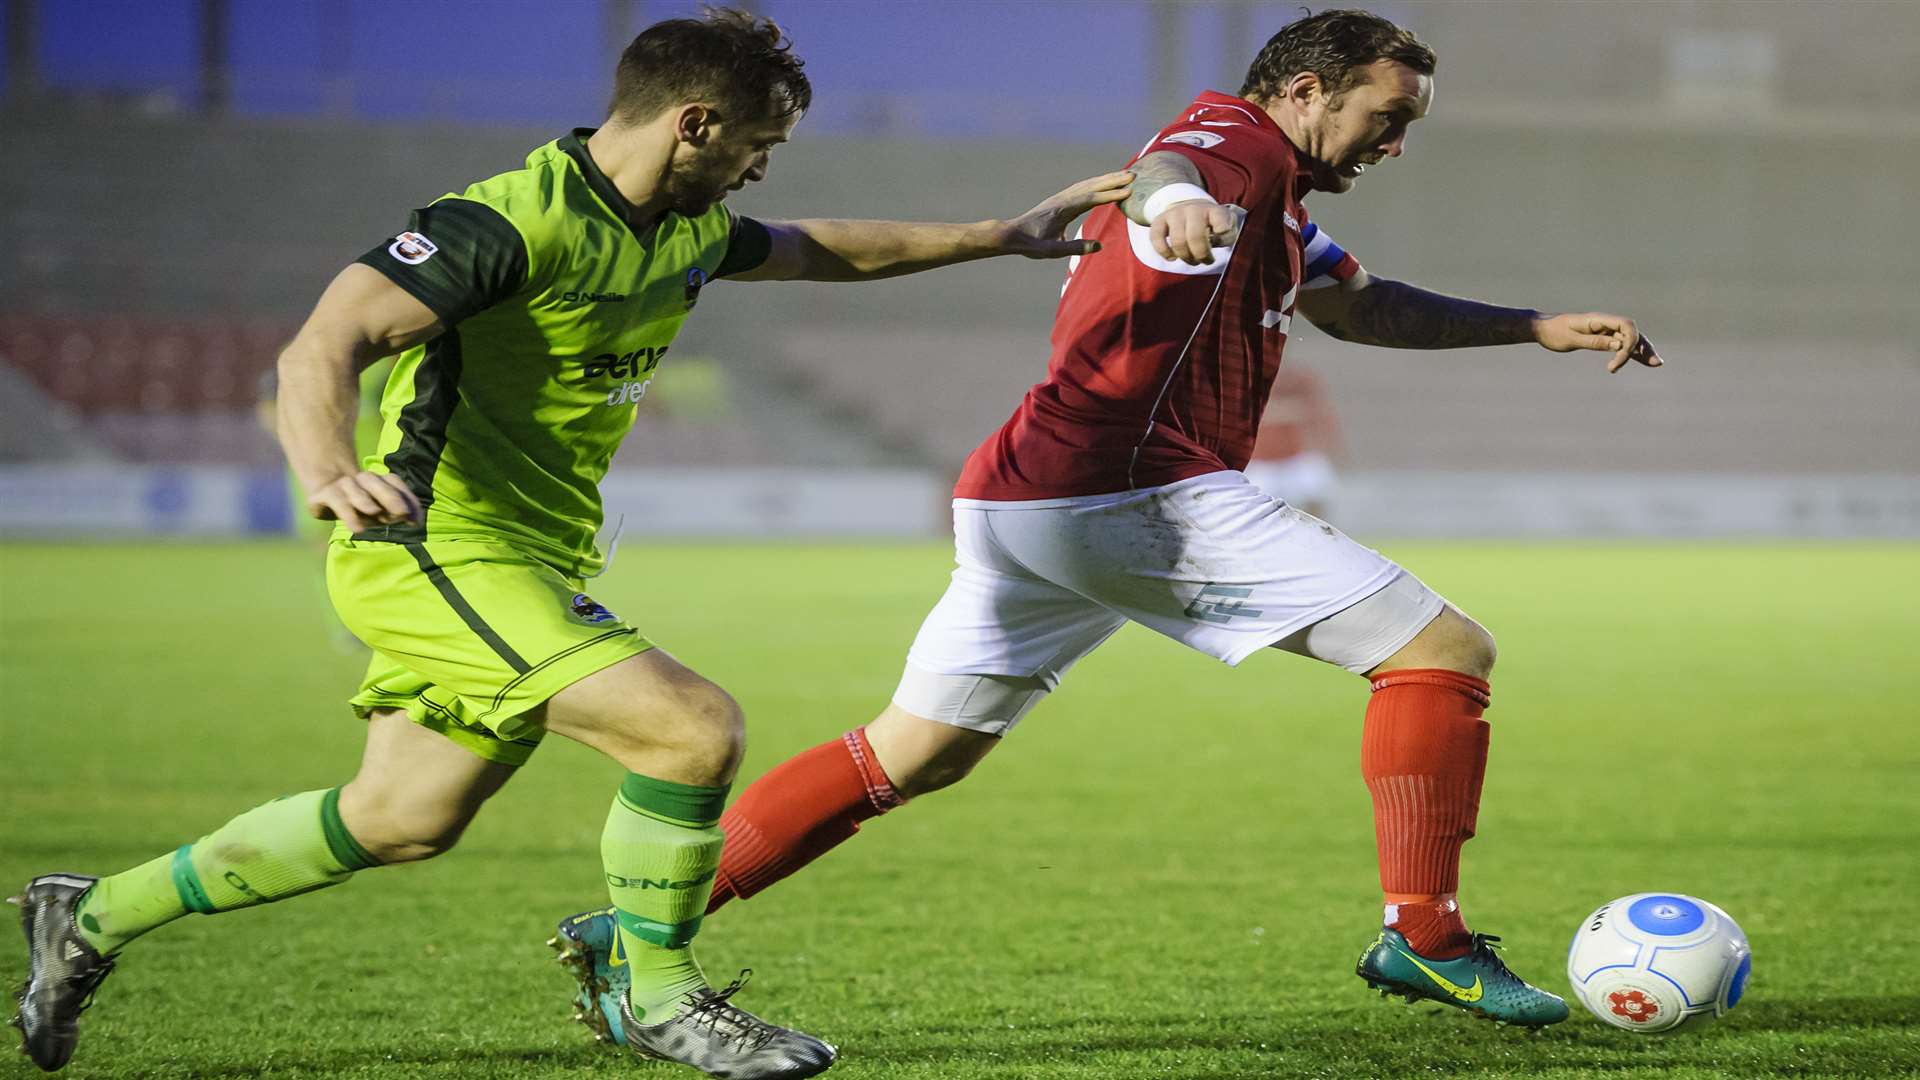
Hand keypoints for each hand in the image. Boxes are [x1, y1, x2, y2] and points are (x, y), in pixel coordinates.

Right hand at [307, 470, 423, 532]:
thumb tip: (414, 520)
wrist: (323, 493)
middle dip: (390, 496)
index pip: (394, 483)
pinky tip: (357, 529)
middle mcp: (361, 479)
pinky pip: (338, 503)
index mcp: (377, 480)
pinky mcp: (324, 495)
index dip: (407, 498)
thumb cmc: (359, 505)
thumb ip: (395, 512)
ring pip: (354, 489)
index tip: (416, 521)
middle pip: (375, 482)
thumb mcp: (379, 510)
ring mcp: (342, 484)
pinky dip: (348, 515)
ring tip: (375, 512)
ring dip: (365, 500)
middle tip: (402, 513)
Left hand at [1000, 171, 1133, 258]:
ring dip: (1107, 178)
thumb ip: (1076, 248)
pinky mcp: (1061, 199)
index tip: (1128, 192)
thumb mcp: (1053, 250)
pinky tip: (1104, 183)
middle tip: (1134, 175)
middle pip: (1093, 185)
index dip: (1111, 195)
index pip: (1092, 199)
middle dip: (1114, 180)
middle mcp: (1064, 199)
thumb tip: (1099, 246)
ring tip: (1125, 175)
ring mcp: (1062, 197)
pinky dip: (1096, 182)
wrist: (1014, 234)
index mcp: (1064, 209)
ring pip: (1088, 183)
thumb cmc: (1032, 244)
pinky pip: (1082, 187)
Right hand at [1149, 200, 1245, 265]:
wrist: (1192, 208)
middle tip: (1206, 261)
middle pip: (1195, 236)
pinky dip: (1164, 251)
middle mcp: (1193, 209)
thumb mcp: (1226, 227)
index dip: (1221, 226)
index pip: (1218, 217)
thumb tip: (1216, 239)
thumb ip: (1227, 236)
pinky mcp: (1160, 220)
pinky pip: (1156, 238)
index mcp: (1213, 210)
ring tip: (1193, 261)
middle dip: (1201, 255)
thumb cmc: (1212, 224)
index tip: (1221, 232)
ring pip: (1177, 241)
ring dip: (1186, 257)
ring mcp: (1175, 213)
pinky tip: (1172, 257)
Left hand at [1533, 312, 1664, 373]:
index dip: (1630, 340)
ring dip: (1642, 351)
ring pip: (1628, 339)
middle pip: (1631, 332)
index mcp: (1598, 319)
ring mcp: (1604, 331)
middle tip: (1655, 363)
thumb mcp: (1570, 339)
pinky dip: (1630, 353)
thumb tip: (1617, 346)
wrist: (1541, 329)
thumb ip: (1593, 342)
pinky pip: (1620, 344)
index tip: (1620, 358)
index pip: (1625, 325)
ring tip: (1655, 364)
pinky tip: (1642, 361)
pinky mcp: (1601, 338)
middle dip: (1643, 346)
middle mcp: (1604, 323)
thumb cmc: (1553, 333)